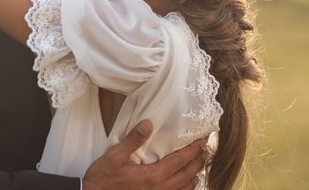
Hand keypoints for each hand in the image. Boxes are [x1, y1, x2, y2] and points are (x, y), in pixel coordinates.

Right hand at [83, 121, 205, 189]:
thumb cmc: (103, 178)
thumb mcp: (115, 155)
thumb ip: (134, 140)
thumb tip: (148, 124)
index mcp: (153, 176)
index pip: (180, 161)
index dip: (192, 150)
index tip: (201, 141)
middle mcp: (160, 189)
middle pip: (188, 175)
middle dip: (198, 162)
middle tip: (205, 151)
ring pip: (185, 189)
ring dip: (194, 176)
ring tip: (197, 166)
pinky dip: (184, 188)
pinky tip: (183, 183)